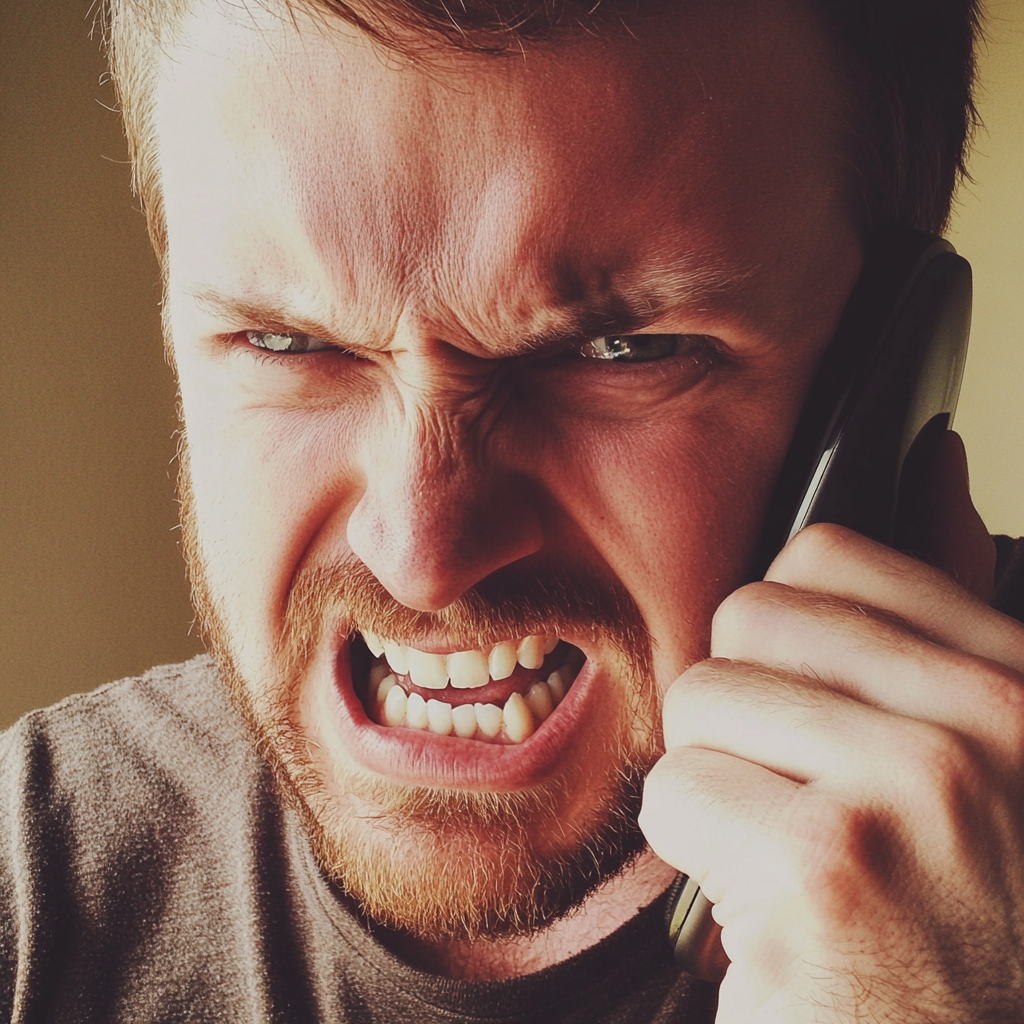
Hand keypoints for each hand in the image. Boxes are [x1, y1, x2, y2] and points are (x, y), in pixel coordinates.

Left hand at [640, 443, 1023, 1021]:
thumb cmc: (954, 917)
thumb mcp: (981, 747)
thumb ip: (945, 613)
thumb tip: (936, 456)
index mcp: (1022, 683)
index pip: (830, 555)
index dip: (785, 630)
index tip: (804, 699)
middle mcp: (993, 726)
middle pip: (747, 618)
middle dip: (744, 711)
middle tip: (797, 793)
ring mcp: (915, 793)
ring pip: (702, 699)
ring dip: (720, 784)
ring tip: (787, 849)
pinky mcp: (827, 869)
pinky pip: (678, 790)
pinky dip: (697, 853)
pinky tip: (767, 903)